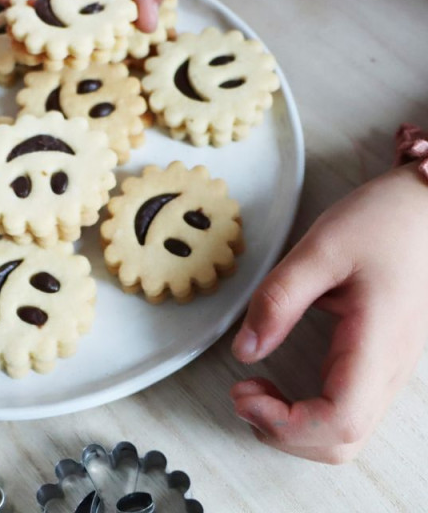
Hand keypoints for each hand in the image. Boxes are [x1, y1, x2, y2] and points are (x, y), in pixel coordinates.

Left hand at [230, 163, 427, 462]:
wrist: (422, 210)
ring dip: (294, 427)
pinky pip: (346, 410)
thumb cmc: (379, 223)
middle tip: (242, 392)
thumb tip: (245, 350)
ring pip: (346, 434)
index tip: (243, 393)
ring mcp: (387, 369)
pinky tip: (279, 387)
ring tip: (254, 390)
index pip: (338, 421)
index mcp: (378, 343)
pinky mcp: (378, 363)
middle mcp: (389, 368)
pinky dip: (307, 414)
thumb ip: (278, 300)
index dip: (285, 425)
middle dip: (282, 432)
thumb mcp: (319, 250)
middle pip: (342, 441)